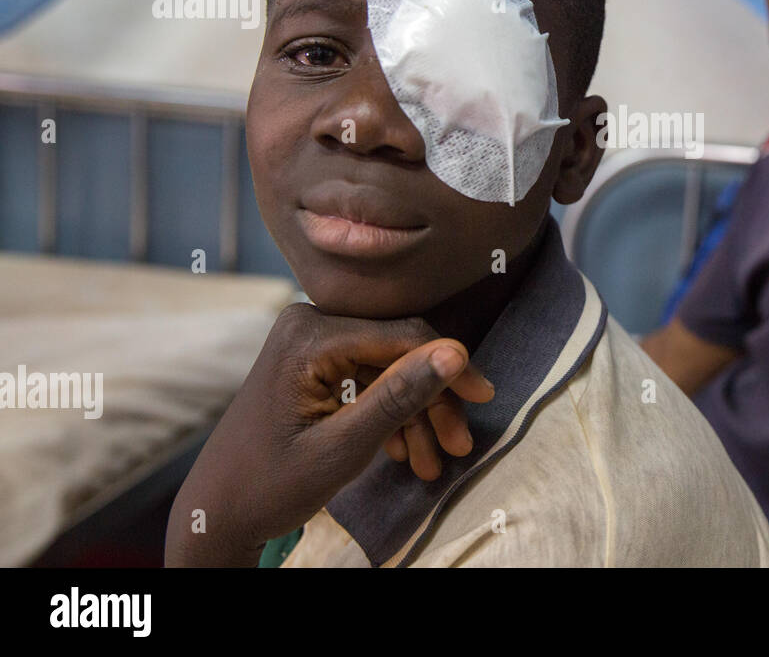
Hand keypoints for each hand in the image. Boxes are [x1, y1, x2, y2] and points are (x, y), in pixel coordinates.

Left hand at [165, 303, 491, 566]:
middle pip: (399, 351)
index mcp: (309, 334)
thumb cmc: (270, 485)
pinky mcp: (313, 359)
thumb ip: (398, 396)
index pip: (403, 336)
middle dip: (432, 401)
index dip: (450, 367)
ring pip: (389, 368)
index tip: (485, 398)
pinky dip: (390, 414)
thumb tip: (456, 352)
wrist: (217, 512)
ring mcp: (310, 339)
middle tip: (458, 445)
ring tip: (432, 463)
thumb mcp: (343, 447)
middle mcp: (309, 322)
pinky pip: (368, 377)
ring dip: (415, 414)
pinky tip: (405, 452)